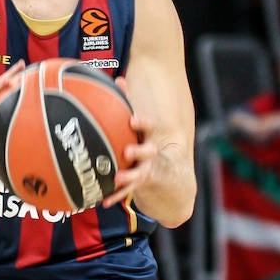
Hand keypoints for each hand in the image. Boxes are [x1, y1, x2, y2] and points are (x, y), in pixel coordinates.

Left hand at [102, 77, 155, 207]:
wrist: (174, 183)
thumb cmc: (149, 144)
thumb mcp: (143, 128)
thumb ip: (129, 104)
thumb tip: (119, 78)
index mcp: (151, 137)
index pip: (150, 128)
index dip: (143, 124)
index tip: (133, 120)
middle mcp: (153, 155)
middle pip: (148, 152)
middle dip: (139, 152)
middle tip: (128, 152)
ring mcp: (149, 171)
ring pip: (140, 174)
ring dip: (129, 176)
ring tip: (117, 178)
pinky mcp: (142, 186)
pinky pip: (128, 191)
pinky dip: (116, 195)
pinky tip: (104, 201)